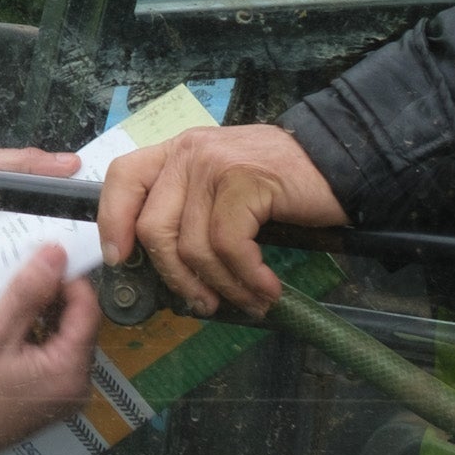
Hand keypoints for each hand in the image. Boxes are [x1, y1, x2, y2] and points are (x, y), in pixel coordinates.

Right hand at [0, 246, 100, 454]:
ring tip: (7, 302)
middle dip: (53, 296)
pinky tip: (8, 330)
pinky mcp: (48, 402)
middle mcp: (77, 387)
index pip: (88, 308)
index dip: (67, 278)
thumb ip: (27, 291)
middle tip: (16, 279)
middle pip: (78, 324)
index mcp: (70, 371)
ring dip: (42, 316)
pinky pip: (52, 358)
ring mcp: (63, 398)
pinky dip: (35, 338)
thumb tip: (58, 252)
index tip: (36, 261)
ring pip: (65, 339)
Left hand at [96, 124, 344, 317]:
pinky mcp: (243, 180)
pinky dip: (248, 278)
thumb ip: (191, 209)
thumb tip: (164, 265)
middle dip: (177, 277)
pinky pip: (229, 246)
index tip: (121, 258)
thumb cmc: (283, 185)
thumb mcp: (225, 188)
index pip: (123, 178)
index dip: (113, 221)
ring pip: (194, 246)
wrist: (341, 161)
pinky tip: (267, 289)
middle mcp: (190, 152)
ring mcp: (215, 164)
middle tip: (203, 303)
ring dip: (222, 286)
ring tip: (248, 301)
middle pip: (155, 228)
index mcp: (178, 152)